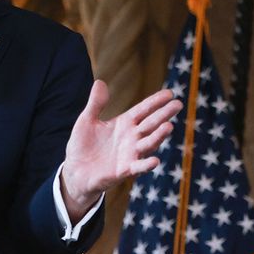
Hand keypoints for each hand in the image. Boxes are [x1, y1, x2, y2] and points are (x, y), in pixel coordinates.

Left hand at [61, 80, 181, 220]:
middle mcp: (131, 137)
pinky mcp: (124, 170)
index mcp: (124, 123)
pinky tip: (155, 161)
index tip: (170, 93)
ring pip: (148, 143)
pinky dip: (146, 165)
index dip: (155, 101)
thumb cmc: (83, 145)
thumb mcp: (87, 120)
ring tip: (168, 126)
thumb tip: (100, 81)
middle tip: (178, 104)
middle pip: (150, 124)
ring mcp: (130, 153)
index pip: (143, 110)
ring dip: (159, 136)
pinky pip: (138, 166)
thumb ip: (96, 103)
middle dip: (164, 114)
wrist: (76, 171)